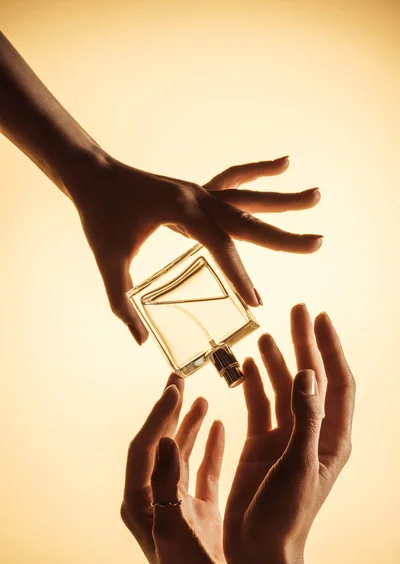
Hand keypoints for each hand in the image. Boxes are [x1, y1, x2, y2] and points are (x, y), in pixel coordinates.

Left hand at [69, 154, 321, 343]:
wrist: (92, 175)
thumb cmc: (99, 215)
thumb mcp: (108, 261)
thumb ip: (122, 302)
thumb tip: (139, 339)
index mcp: (181, 211)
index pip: (220, 247)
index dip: (239, 275)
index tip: (256, 300)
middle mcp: (198, 197)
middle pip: (248, 219)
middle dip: (284, 236)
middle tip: (319, 243)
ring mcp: (200, 191)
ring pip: (249, 195)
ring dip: (283, 199)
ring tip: (317, 197)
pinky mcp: (197, 191)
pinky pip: (234, 179)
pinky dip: (258, 172)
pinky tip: (284, 164)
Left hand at [120, 373, 232, 563]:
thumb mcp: (175, 531)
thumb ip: (167, 484)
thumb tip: (165, 439)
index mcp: (141, 503)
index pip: (144, 447)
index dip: (158, 415)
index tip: (173, 388)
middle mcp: (155, 500)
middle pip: (159, 444)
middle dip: (168, 411)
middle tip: (178, 380)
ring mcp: (178, 505)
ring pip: (181, 455)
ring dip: (189, 425)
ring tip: (200, 398)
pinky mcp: (199, 513)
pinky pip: (202, 470)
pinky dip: (209, 447)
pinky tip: (219, 427)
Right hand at [223, 305, 355, 563]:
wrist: (260, 549)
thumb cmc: (286, 515)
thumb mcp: (299, 464)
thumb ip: (305, 417)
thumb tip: (309, 373)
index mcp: (331, 437)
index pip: (337, 382)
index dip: (330, 348)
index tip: (319, 318)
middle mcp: (311, 431)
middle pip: (310, 377)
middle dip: (304, 343)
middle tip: (296, 310)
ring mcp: (285, 436)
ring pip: (283, 387)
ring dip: (276, 360)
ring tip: (264, 335)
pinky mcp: (261, 443)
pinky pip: (259, 404)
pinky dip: (254, 383)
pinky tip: (247, 365)